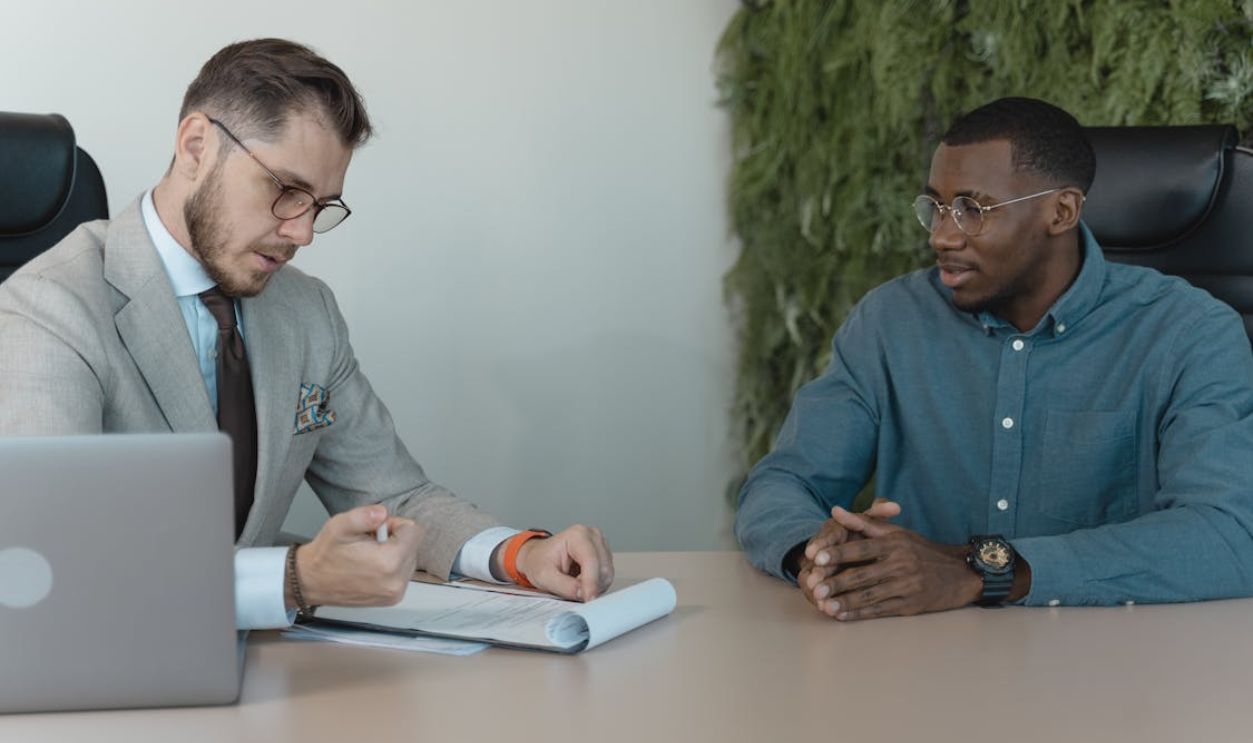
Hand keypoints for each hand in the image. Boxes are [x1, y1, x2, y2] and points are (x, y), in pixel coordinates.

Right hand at [289, 505, 422, 607]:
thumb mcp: (339, 526)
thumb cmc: (325, 555)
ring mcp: (395, 593)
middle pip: (413, 545)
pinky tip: (371, 567)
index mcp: (389, 562)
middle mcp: (396, 581)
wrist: (311, 582)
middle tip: (369, 543)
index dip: (394, 525)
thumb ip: (364, 515)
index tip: (376, 530)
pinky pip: (403, 573)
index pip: (415, 531)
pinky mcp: (392, 598)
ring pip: (410, 558)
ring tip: (369, 556)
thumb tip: (382, 512)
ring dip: (394, 553)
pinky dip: (391, 566)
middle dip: (395, 539)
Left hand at [513, 525, 613, 601]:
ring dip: (594, 586)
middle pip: (603, 568)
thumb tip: (584, 594)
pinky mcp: (604, 555)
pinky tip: (581, 582)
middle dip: (591, 586)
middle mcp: (593, 536)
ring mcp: (600, 544)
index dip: (591, 583)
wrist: (538, 557)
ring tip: (575, 585)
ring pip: (607, 574)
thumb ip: (564, 586)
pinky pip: (606, 576)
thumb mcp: (544, 576)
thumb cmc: (539, 562)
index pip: (591, 561)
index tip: (587, 599)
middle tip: (574, 592)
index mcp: (577, 535)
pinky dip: (596, 585)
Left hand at [808, 509, 978, 620]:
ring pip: (869, 595)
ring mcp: (906, 586)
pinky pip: (880, 610)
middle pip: (862, 575)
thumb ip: (864, 522)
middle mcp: (901, 564)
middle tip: (813, 588)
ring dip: (844, 602)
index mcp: (895, 543)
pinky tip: (842, 615)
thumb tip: (835, 510)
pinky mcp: (910, 606)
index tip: (816, 557)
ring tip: (823, 605)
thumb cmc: (921, 550)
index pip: (861, 548)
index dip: (838, 553)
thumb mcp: (896, 532)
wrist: (959, 574)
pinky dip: (859, 614)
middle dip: (836, 582)